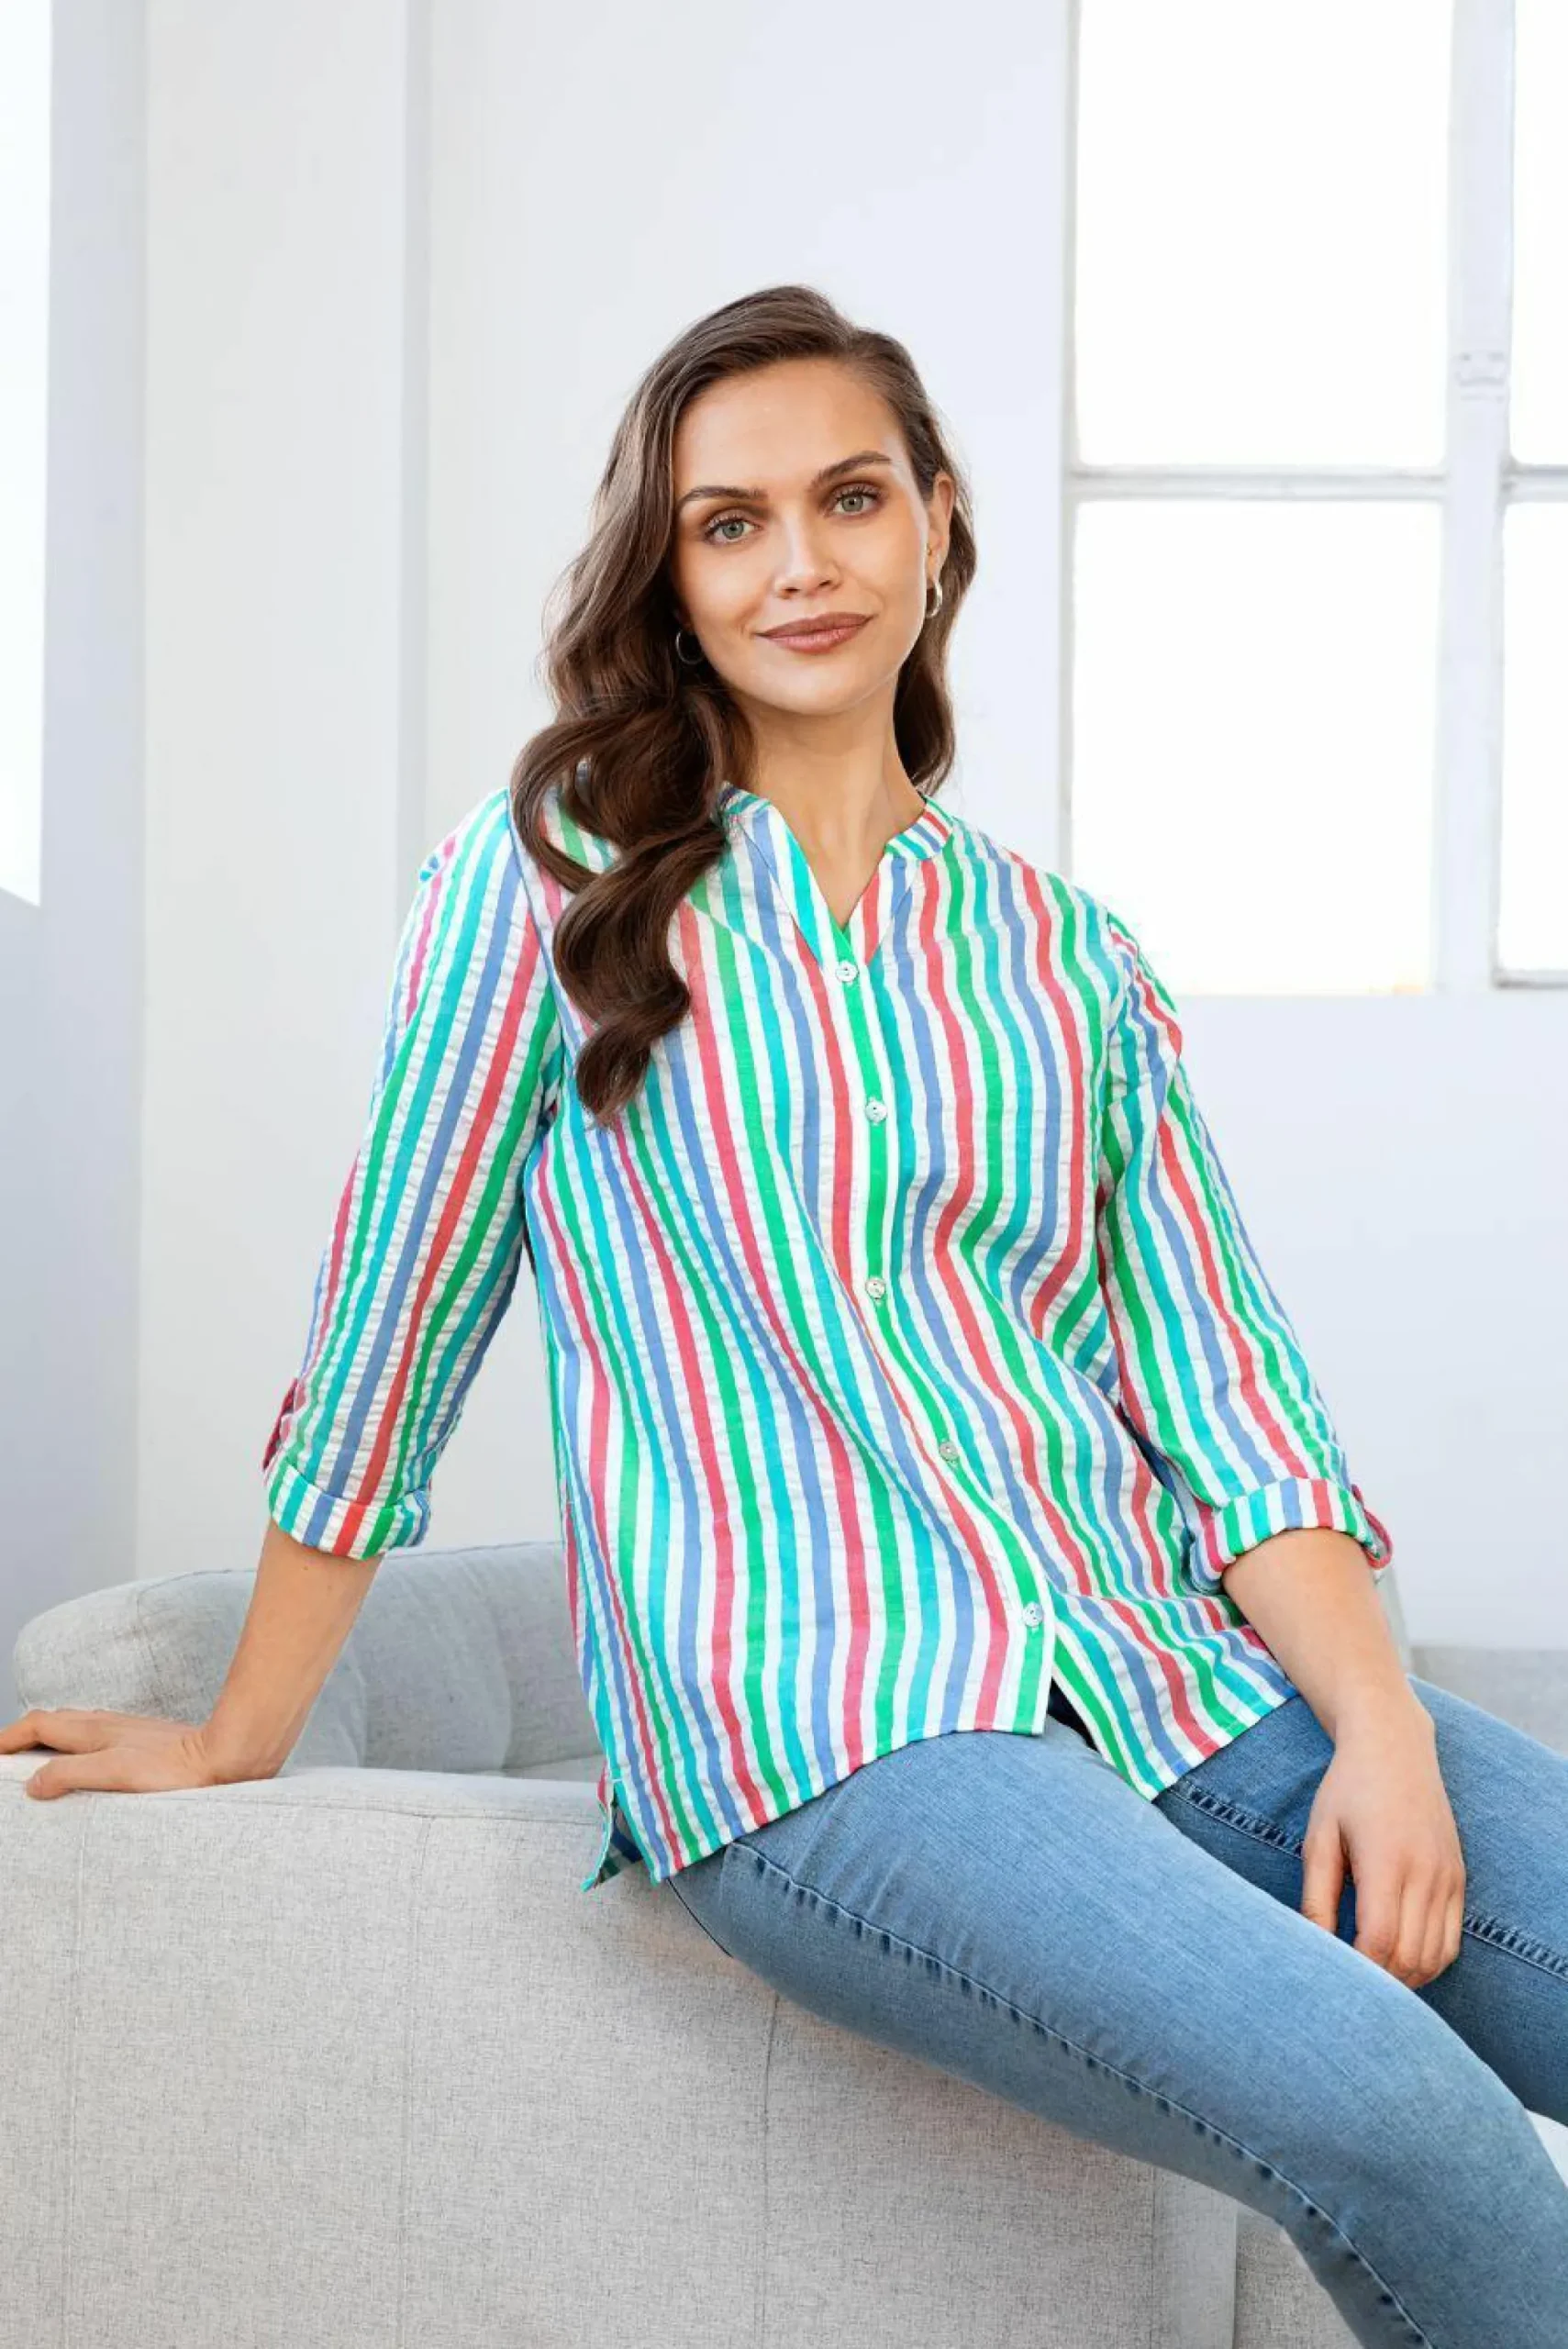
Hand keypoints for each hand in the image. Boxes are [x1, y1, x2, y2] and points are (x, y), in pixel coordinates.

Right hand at [0, 1708, 233, 1798]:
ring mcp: (126, 1729)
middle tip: (6, 1752)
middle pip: (53, 1720)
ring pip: (76, 1724)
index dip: (10, 1736)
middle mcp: (107, 1724)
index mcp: (94, 1731)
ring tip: (36, 1753)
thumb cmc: (173, 1770)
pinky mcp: (143, 1739)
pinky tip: (87, 1755)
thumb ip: (70, 1774)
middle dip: (24, 1733)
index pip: (39, 1724)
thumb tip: (33, 1783)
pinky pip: (96, 1733)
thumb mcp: (114, 1773)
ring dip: (49, 1735)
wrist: (223, 1756)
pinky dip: (75, 1741)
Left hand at [1300, 1696, 1466, 1986]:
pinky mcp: (1459, 1880)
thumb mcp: (1320, 1836)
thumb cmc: (1346, 1790)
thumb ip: (1316, 1896)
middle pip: (1408, 1958)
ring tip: (1370, 1975)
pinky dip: (1428, 1962)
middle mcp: (1426, 1873)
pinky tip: (1399, 1960)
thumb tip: (1315, 1949)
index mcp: (1387, 1861)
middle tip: (1346, 1984)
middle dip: (1378, 1982)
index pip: (1378, 1941)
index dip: (1357, 1971)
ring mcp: (1449, 1878)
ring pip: (1434, 1958)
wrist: (1395, 1748)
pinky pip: (1452, 1942)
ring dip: (1404, 1978)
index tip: (1331, 1977)